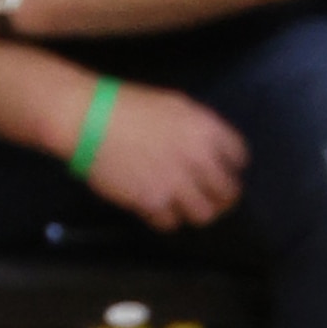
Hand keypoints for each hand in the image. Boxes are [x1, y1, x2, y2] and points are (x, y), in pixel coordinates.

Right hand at [84, 85, 248, 229]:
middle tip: (211, 196)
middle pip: (229, 192)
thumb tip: (212, 152)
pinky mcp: (153, 201)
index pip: (238, 157)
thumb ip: (199, 130)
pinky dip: (166, 217)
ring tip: (186, 205)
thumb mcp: (174, 105)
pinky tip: (158, 207)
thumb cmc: (128, 106)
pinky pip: (171, 222)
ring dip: (197, 211)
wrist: (87, 117)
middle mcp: (198, 158)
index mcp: (206, 129)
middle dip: (222, 196)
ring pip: (205, 214)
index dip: (232, 165)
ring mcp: (177, 183)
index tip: (225, 170)